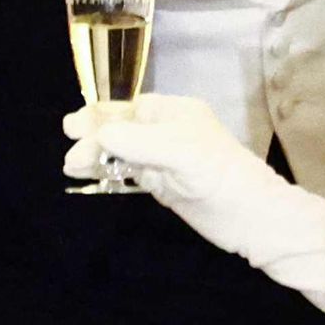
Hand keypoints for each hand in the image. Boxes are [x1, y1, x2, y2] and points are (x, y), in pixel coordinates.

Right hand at [60, 90, 256, 204]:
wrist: (253, 217)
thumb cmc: (219, 176)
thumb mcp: (178, 151)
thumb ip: (135, 141)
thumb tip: (98, 136)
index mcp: (173, 113)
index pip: (127, 108)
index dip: (99, 116)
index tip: (72, 129)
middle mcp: (165, 131)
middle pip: (119, 128)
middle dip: (93, 139)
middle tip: (71, 158)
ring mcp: (162, 157)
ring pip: (119, 150)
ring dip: (95, 156)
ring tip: (72, 167)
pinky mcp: (161, 182)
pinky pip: (126, 171)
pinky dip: (106, 171)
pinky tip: (88, 174)